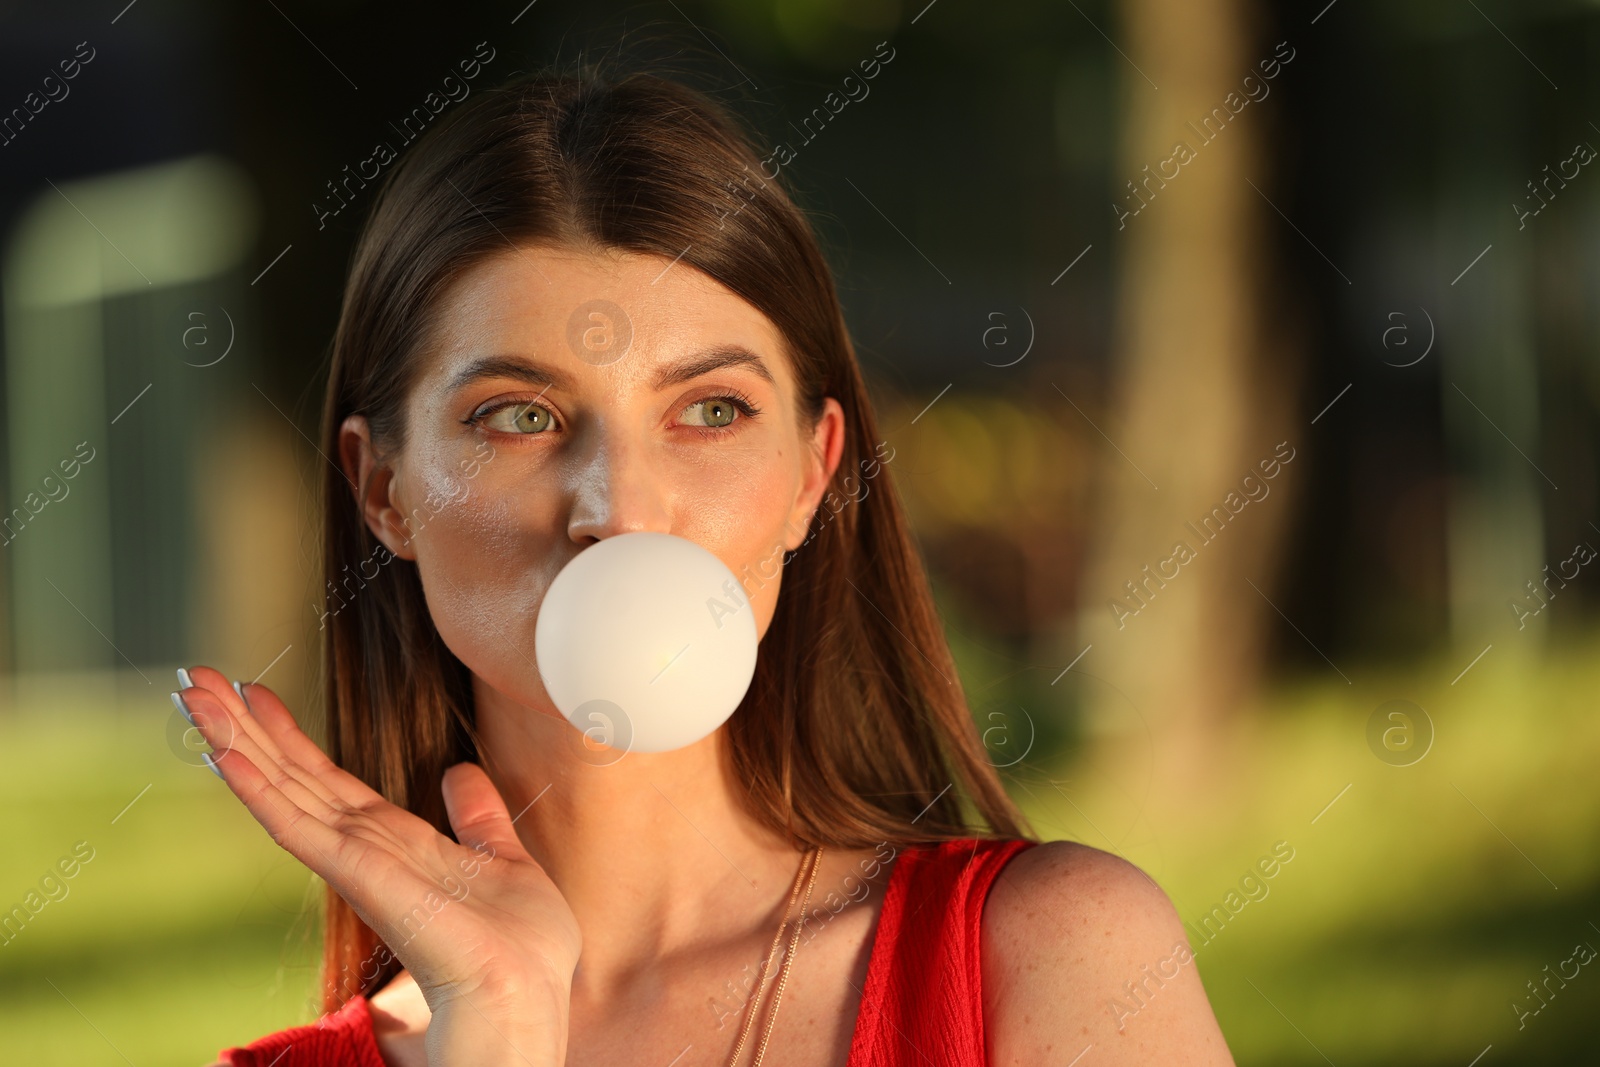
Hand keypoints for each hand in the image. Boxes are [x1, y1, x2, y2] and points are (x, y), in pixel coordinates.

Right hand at [176, 666, 578, 1062]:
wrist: (523, 988)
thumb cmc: (519, 943)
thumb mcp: (503, 858)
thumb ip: (477, 817)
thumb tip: (460, 772)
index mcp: (396, 840)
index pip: (328, 779)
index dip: (291, 737)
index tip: (254, 693)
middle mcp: (364, 847)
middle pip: (292, 776)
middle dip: (243, 727)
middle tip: (194, 679)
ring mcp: (353, 861)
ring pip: (282, 790)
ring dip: (235, 741)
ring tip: (191, 694)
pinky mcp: (356, 873)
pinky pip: (296, 826)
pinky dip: (259, 790)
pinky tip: (225, 755)